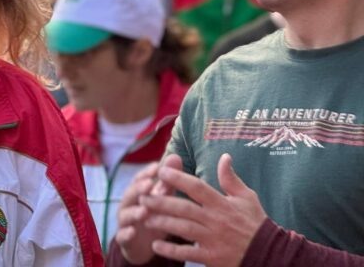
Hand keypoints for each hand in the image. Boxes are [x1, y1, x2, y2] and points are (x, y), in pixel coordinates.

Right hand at [114, 155, 180, 263]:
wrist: (143, 246)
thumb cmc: (154, 216)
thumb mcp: (162, 200)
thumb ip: (167, 180)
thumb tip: (176, 156)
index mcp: (137, 193)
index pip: (140, 179)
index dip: (147, 173)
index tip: (157, 167)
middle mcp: (128, 204)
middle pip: (131, 194)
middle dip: (139, 189)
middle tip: (149, 184)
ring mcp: (125, 222)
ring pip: (126, 214)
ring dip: (134, 212)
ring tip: (144, 211)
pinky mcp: (124, 240)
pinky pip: (123, 236)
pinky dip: (126, 233)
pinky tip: (133, 232)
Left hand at [141, 153, 266, 266]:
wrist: (271, 255)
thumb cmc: (256, 224)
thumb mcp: (247, 198)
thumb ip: (231, 179)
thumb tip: (224, 156)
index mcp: (222, 204)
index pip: (197, 187)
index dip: (178, 178)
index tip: (161, 171)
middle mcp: (216, 220)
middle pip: (183, 208)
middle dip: (161, 202)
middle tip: (142, 197)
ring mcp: (213, 240)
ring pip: (182, 229)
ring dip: (162, 223)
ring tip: (144, 218)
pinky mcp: (212, 258)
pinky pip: (188, 254)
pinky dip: (171, 250)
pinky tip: (156, 245)